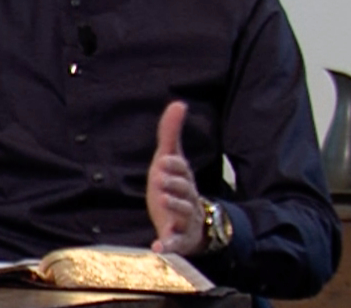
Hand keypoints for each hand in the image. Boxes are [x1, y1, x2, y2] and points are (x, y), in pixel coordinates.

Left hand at [147, 101, 204, 255]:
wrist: (192, 224)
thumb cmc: (176, 187)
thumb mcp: (170, 160)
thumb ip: (170, 134)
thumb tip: (178, 102)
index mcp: (184, 179)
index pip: (181, 171)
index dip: (174, 166)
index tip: (164, 160)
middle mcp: (188, 199)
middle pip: (184, 191)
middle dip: (174, 184)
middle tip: (160, 178)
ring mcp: (185, 220)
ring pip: (182, 213)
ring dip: (173, 208)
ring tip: (162, 202)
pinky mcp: (179, 238)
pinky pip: (175, 243)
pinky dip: (167, 245)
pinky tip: (157, 247)